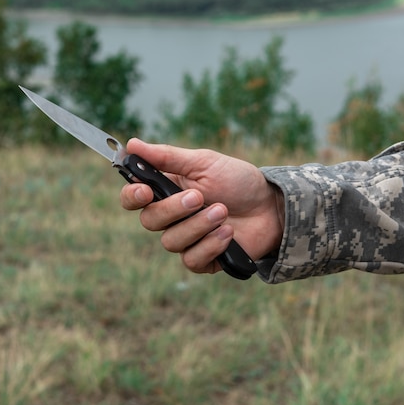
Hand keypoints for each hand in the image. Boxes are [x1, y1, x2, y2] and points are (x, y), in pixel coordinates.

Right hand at [120, 138, 284, 273]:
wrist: (271, 206)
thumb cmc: (237, 181)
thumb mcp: (204, 162)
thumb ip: (168, 157)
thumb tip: (132, 144)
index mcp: (166, 190)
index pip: (133, 198)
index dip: (132, 196)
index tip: (145, 191)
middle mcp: (171, 217)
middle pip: (149, 221)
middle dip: (173, 210)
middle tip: (199, 197)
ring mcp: (187, 240)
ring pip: (171, 241)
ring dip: (198, 225)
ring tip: (223, 211)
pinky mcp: (203, 259)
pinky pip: (191, 260)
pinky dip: (210, 245)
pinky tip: (228, 234)